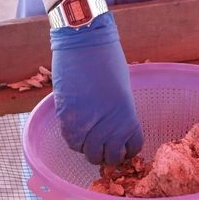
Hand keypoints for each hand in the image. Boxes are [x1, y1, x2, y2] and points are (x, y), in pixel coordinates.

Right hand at [51, 13, 143, 164]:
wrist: (83, 42)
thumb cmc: (107, 61)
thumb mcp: (122, 91)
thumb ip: (120, 114)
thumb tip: (114, 132)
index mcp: (128, 117)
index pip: (132, 148)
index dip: (127, 150)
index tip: (122, 147)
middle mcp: (109, 125)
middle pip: (109, 157)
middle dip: (107, 154)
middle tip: (103, 147)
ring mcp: (86, 123)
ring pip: (88, 153)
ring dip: (89, 149)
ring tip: (89, 138)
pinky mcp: (66, 117)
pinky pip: (71, 142)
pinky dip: (75, 141)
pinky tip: (77, 131)